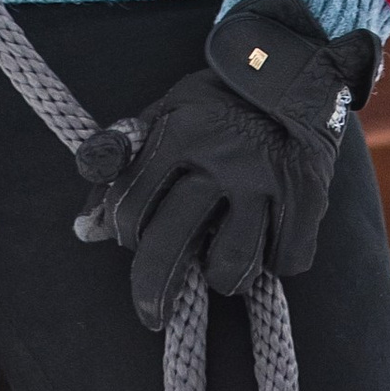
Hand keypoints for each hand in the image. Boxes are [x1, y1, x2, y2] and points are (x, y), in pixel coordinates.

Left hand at [74, 0, 376, 329]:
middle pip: (172, 243)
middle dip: (153, 289)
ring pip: (232, 266)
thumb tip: (83, 230)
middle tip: (151, 314)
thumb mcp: (159, 114)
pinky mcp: (306, 202)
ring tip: (215, 262)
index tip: (129, 235)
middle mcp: (221, 158)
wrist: (290, 75)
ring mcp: (266, 182)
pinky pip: (283, 263)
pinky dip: (272, 263)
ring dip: (220, 275)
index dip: (122, 232)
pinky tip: (263, 240)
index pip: (131, 208)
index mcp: (178, 133)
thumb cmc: (213, 105)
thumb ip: (116, 159)